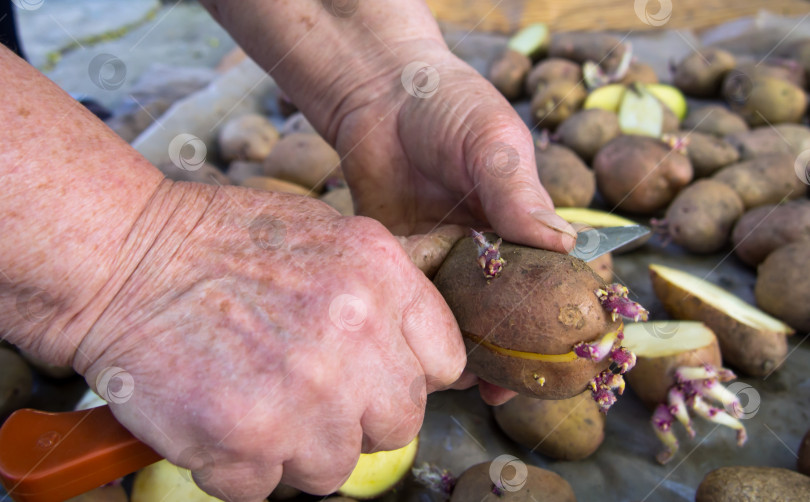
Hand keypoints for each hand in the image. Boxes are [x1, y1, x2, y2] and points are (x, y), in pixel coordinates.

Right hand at [74, 182, 465, 499]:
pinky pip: (267, 487)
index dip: (407, 374)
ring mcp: (303, 395)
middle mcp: (354, 337)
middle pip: (398, 424)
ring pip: (334, 466)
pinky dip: (242, 464)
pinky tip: (221, 415)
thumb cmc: (220, 243)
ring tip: (256, 398)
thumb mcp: (326, 236)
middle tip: (308, 390)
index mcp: (380, 277)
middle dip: (357, 416)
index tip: (375, 375)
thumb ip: (384, 293)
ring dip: (297, 446)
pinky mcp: (245, 440)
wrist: (125, 259)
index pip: (443, 364)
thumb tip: (417, 353)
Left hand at [330, 41, 578, 403]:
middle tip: (513, 389)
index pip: (555, 276)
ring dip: (467, 349)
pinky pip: (415, 301)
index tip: (574, 355)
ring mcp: (444, 256)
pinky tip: (424, 352)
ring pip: (461, 315)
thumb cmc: (449, 106)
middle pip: (508, 309)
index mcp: (522, 221)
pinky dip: (421, 327)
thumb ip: (519, 191)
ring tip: (471, 384)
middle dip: (515, 352)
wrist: (379, 95)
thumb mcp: (493, 141)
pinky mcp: (403, 258)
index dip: (566, 316)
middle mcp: (487, 247)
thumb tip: (561, 246)